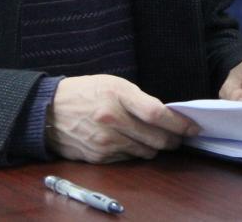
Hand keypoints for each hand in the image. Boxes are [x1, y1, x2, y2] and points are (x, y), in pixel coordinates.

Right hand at [45, 74, 199, 162]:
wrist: (49, 111)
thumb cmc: (85, 92)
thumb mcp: (112, 83)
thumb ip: (138, 99)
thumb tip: (165, 117)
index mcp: (117, 94)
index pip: (157, 114)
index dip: (179, 124)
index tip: (192, 127)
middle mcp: (112, 119)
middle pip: (156, 138)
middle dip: (172, 140)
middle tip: (177, 137)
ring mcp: (106, 140)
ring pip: (146, 152)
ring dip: (154, 147)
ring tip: (154, 139)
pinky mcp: (100, 156)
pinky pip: (129, 158)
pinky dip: (134, 152)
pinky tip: (129, 142)